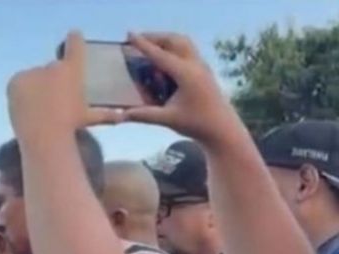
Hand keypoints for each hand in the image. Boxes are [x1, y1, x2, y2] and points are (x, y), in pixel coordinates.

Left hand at [7, 31, 122, 139]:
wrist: (43, 136)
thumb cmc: (71, 125)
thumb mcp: (88, 118)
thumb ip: (105, 115)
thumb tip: (122, 117)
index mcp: (72, 69)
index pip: (75, 44)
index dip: (75, 38)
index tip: (74, 34)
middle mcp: (52, 66)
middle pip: (52, 68)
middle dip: (52, 80)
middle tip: (52, 99)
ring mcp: (32, 72)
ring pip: (35, 76)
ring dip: (36, 86)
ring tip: (39, 107)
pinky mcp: (16, 80)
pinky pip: (20, 84)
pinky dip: (22, 92)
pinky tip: (27, 106)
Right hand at [124, 32, 238, 143]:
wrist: (222, 128)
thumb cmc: (196, 124)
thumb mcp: (167, 119)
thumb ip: (143, 115)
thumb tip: (121, 115)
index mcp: (185, 74)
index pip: (159, 54)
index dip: (142, 44)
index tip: (129, 34)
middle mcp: (195, 65)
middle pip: (174, 40)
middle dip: (155, 37)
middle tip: (138, 39)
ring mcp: (202, 66)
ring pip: (183, 43)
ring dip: (166, 40)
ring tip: (151, 45)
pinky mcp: (204, 70)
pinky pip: (188, 51)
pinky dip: (174, 48)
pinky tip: (165, 58)